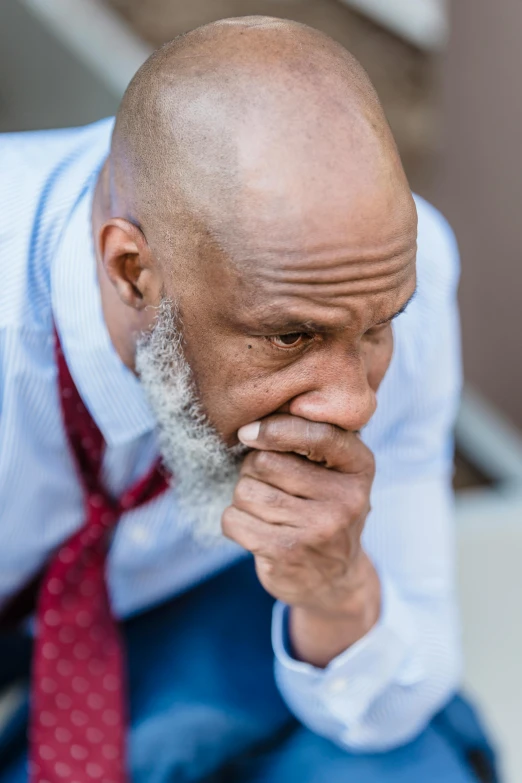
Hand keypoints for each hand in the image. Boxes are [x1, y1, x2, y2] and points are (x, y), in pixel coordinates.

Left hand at [222, 414, 380, 666]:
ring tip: (266, 511)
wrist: (336, 580)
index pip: (318, 435)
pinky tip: (256, 530)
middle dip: (253, 470)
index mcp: (360, 467)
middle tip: (269, 486)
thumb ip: (310, 440)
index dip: (275, 428)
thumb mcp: (337, 472)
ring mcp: (318, 529)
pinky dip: (235, 521)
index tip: (248, 432)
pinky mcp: (287, 554)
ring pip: (245, 491)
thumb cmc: (325, 510)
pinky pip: (234, 520)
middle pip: (265, 462)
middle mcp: (345, 498)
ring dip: (244, 498)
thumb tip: (250, 426)